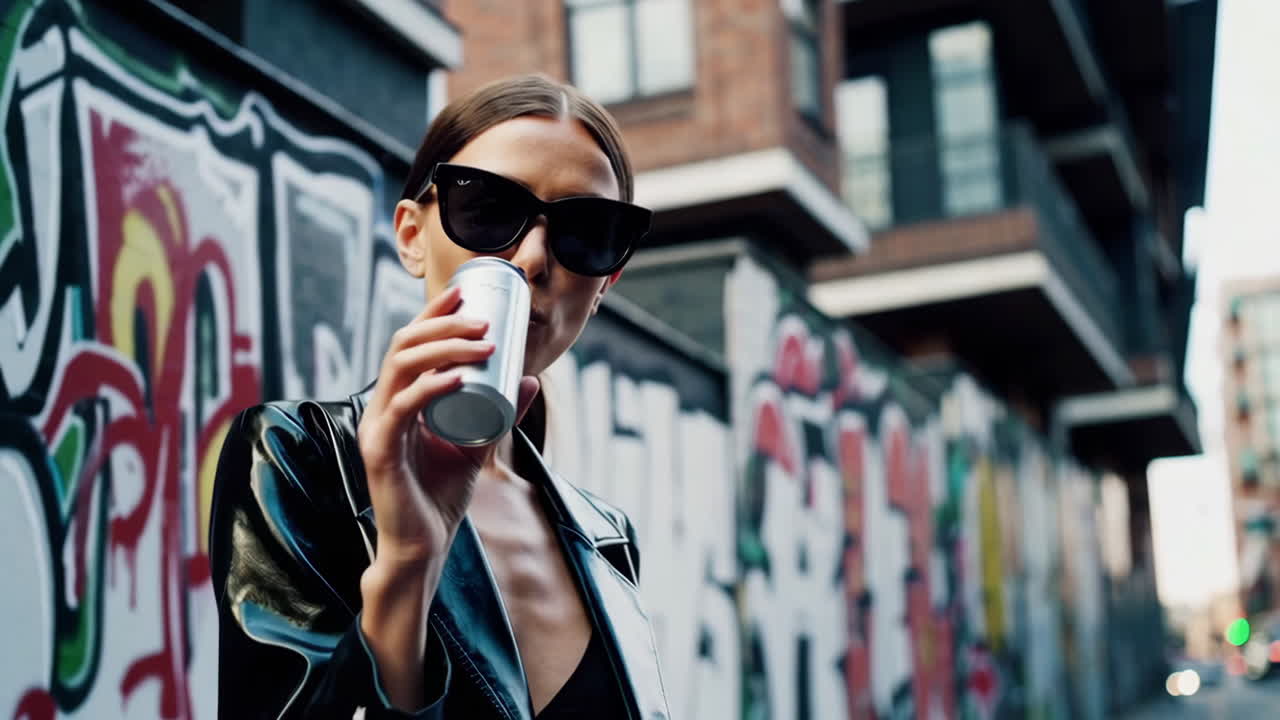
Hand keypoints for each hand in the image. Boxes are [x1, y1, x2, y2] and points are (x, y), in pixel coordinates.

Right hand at [356, 285, 540, 568]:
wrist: (423, 545)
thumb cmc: (442, 495)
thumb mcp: (479, 443)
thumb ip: (500, 413)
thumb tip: (532, 376)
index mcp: (397, 399)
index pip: (410, 343)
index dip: (434, 314)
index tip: (467, 295)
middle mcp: (380, 406)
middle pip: (404, 345)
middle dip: (444, 325)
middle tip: (485, 323)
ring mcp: (376, 427)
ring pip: (401, 367)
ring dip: (444, 348)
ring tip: (483, 343)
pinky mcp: (378, 451)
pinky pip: (402, 409)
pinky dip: (429, 388)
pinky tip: (455, 377)